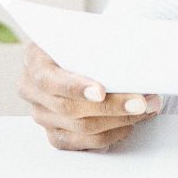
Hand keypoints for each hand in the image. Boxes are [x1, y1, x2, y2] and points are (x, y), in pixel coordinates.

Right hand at [17, 42, 160, 151]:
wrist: (78, 53)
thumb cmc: (85, 42)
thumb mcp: (86, 34)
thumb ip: (98, 42)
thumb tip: (131, 55)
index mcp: (34, 60)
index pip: (49, 79)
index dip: (75, 87)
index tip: (101, 91)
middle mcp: (31, 90)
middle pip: (70, 108)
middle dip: (112, 106)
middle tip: (143, 102)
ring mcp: (41, 115)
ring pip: (80, 128)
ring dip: (119, 121)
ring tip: (146, 109)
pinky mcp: (55, 133)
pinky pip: (82, 143)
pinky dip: (110, 135)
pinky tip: (129, 125)